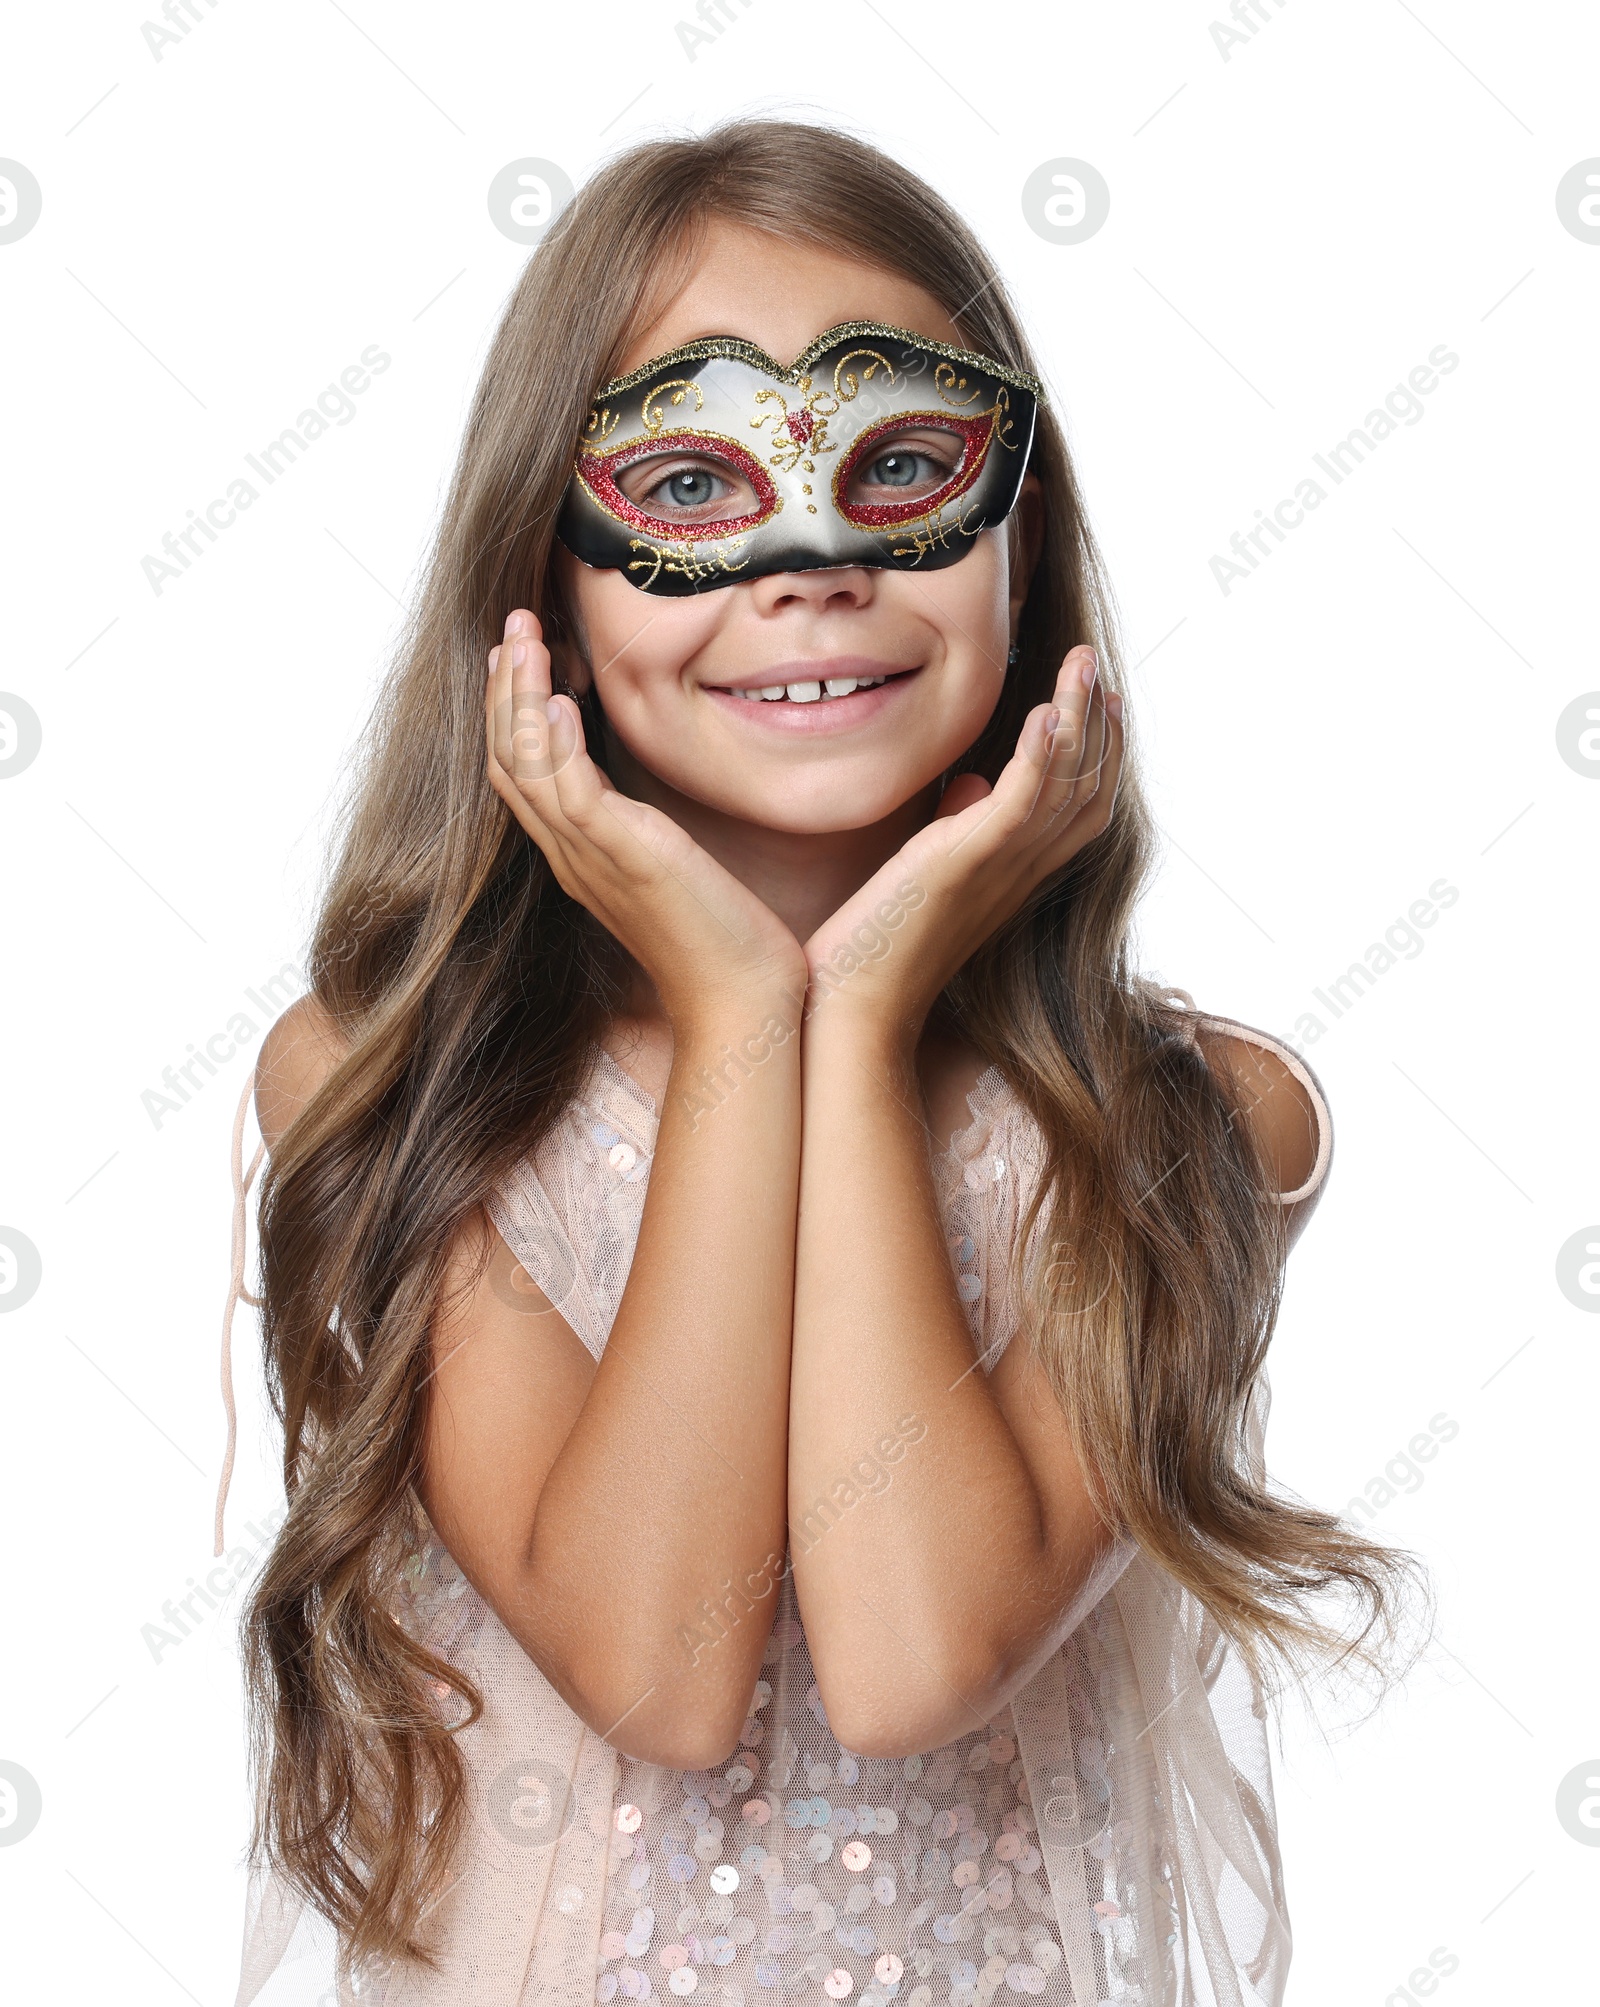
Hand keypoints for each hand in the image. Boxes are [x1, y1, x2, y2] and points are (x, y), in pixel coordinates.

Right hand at [486, 610, 805, 1025]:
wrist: (742, 1001)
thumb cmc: (723, 941)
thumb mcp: (675, 871)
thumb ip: (647, 833)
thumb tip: (644, 800)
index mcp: (581, 856)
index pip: (523, 774)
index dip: (512, 713)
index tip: (518, 657)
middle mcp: (572, 856)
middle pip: (508, 761)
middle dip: (505, 690)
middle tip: (513, 627)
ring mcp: (591, 859)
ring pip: (527, 766)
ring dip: (520, 697)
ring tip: (524, 637)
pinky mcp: (625, 858)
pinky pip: (571, 794)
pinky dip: (557, 743)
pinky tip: (561, 701)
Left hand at [800, 646, 1121, 1042]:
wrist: (852, 1007)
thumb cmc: (877, 945)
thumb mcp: (925, 873)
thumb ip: (956, 829)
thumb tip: (965, 787)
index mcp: (1014, 871)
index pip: (1082, 804)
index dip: (1100, 749)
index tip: (1101, 697)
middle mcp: (1020, 870)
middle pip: (1091, 787)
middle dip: (1101, 721)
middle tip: (1094, 663)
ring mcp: (997, 867)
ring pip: (1067, 784)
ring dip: (1079, 717)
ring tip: (1080, 662)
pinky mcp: (964, 864)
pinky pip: (1020, 803)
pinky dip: (1040, 757)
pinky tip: (1046, 713)